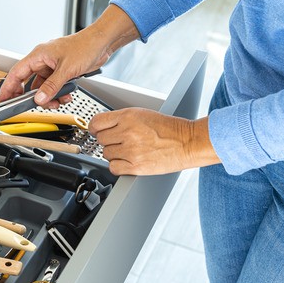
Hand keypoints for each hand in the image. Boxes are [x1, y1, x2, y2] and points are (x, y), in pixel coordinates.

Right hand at [0, 4, 140, 106]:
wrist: (102, 43)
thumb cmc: (85, 46)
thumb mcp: (67, 69)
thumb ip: (51, 86)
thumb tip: (39, 98)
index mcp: (38, 55)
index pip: (16, 73)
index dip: (8, 88)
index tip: (3, 100)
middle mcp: (42, 61)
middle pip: (28, 83)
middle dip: (31, 96)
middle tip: (32, 106)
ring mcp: (52, 67)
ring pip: (42, 87)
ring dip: (49, 97)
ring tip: (58, 101)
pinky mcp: (61, 71)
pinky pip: (53, 86)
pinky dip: (58, 94)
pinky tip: (66, 95)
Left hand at [90, 108, 219, 174]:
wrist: (188, 142)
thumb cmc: (169, 129)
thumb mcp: (142, 114)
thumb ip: (121, 119)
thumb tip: (102, 126)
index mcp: (128, 116)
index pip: (96, 122)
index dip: (95, 127)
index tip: (96, 130)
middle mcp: (128, 132)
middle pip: (100, 139)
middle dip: (109, 140)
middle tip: (121, 140)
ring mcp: (131, 150)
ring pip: (106, 154)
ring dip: (114, 153)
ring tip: (129, 150)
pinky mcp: (136, 166)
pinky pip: (113, 168)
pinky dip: (118, 166)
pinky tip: (128, 161)